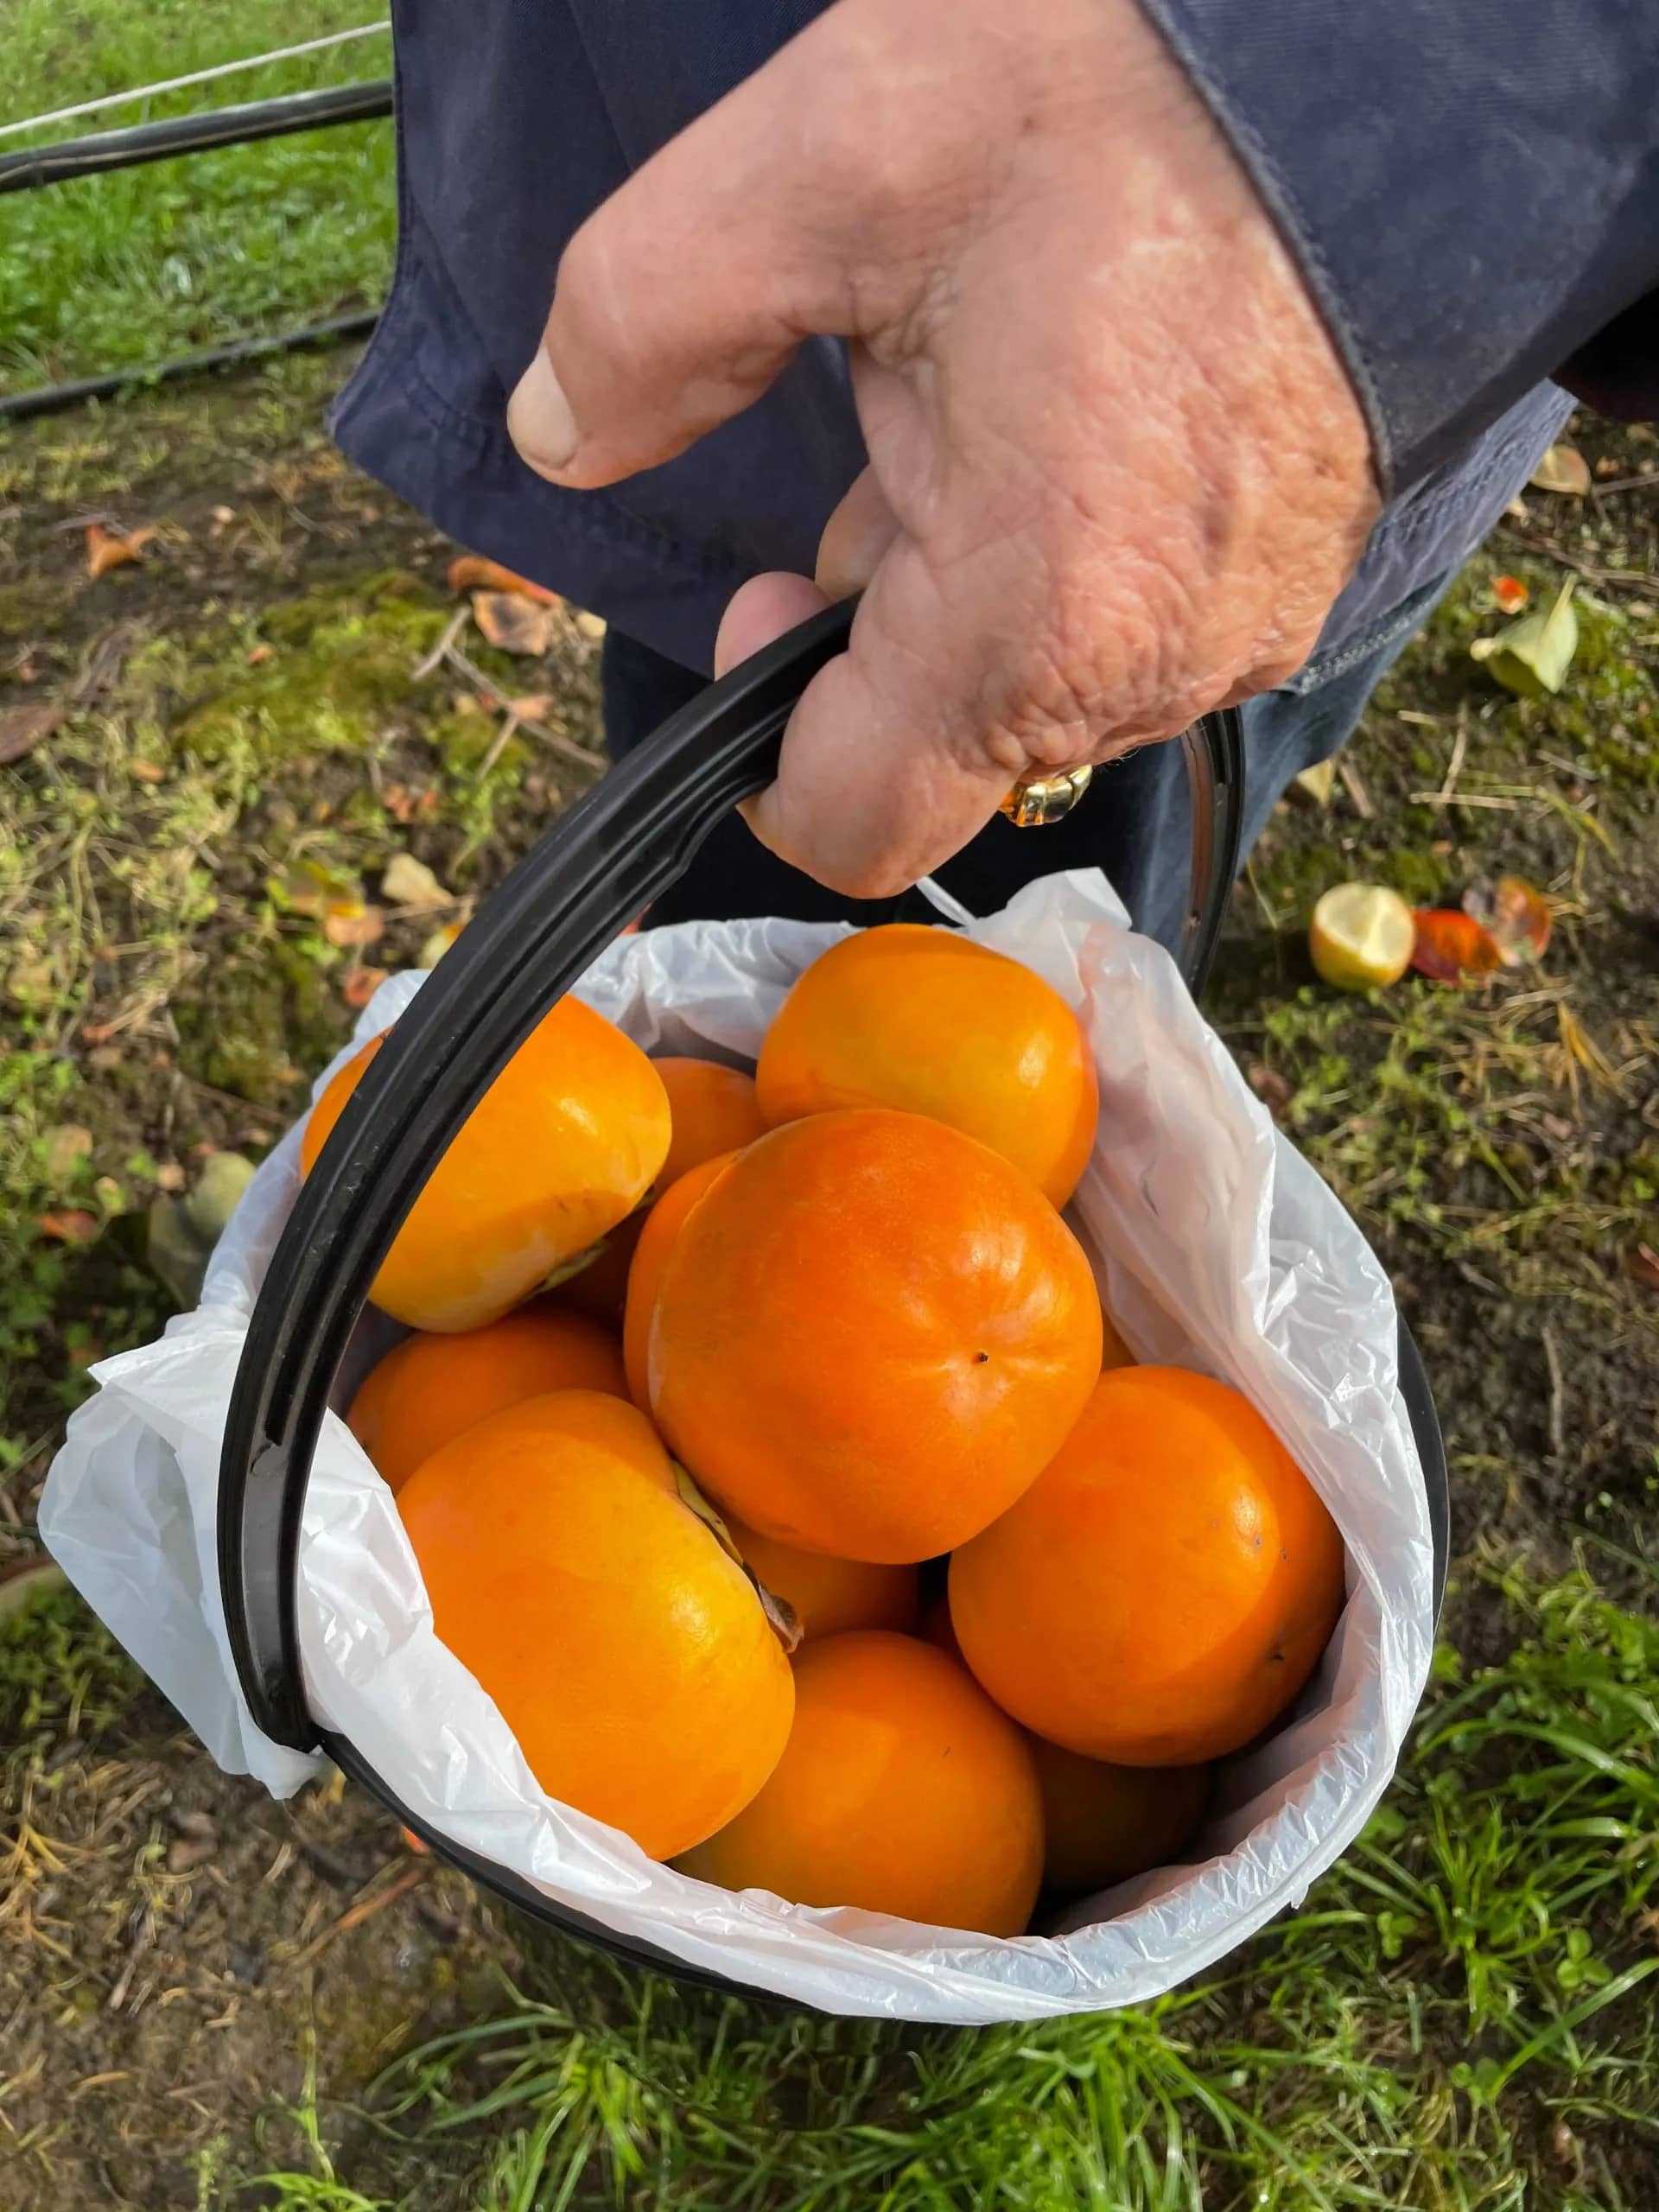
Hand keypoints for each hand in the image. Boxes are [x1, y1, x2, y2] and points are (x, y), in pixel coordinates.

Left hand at [508, 0, 1379, 896]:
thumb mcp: (828, 156)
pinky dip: (1077, 548)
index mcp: (1027, 622)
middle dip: (879, 613)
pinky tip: (1086, 406)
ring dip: (980, 569)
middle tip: (896, 422)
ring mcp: (1233, 636)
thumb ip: (646, 315)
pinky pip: (1133, 624)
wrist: (1406, 58)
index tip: (769, 600)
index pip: (848, 825)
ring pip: (1036, 680)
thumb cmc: (1136, 103)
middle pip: (939, 743)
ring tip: (1010, 385)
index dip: (766, 749)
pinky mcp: (1287, 585)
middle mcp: (1147, 671)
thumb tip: (559, 434)